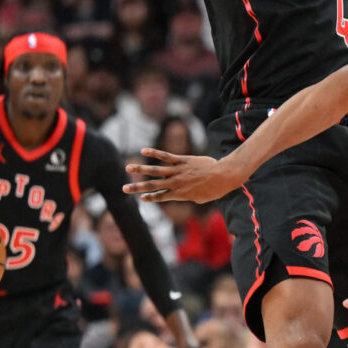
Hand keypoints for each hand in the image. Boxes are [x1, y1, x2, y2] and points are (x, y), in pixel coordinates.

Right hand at [125, 150, 241, 202]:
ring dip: (140, 169)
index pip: (160, 197)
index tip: (141, 198)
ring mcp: (178, 171)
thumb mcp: (201, 198)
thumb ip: (192, 196)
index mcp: (180, 194)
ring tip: (128, 167)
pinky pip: (165, 156)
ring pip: (155, 171)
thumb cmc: (215, 189)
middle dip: (137, 187)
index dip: (150, 198)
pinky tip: (144, 150)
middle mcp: (175, 183)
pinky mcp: (182, 160)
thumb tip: (192, 196)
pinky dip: (154, 153)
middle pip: (152, 186)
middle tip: (124, 188)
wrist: (222, 176)